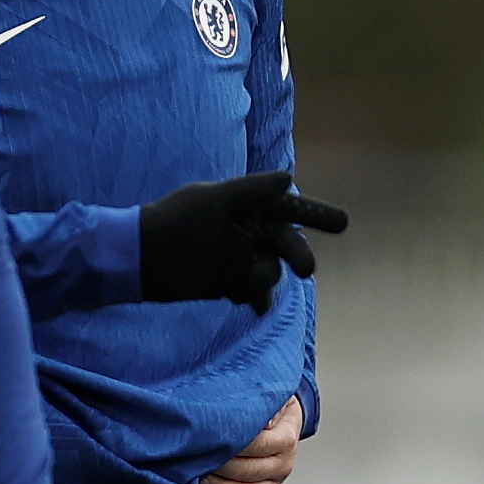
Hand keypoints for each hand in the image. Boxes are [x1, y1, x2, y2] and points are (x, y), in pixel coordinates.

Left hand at [138, 170, 349, 309]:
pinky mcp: (226, 284)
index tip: (342, 223)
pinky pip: (253, 292)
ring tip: (243, 285)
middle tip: (307, 269)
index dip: (315, 214)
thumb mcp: (214, 199)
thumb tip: (288, 177)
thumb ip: (252, 189)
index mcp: (246, 207)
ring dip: (264, 278)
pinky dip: (258, 298)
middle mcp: (246, 232)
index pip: (288, 208)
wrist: (141, 258)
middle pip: (286, 244)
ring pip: (270, 270)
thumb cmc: (176, 221)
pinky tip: (257, 306)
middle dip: (299, 255)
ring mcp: (237, 259)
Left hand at [202, 396, 303, 483]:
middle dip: (220, 467)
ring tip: (201, 478)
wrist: (285, 420)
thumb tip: (263, 419)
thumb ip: (265, 404)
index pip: (258, 445)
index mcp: (286, 439)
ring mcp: (274, 482)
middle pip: (250, 471)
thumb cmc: (272, 408)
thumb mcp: (272, 396)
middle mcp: (283, 463)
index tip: (209, 439)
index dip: (232, 444)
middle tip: (198, 459)